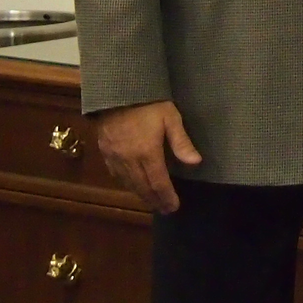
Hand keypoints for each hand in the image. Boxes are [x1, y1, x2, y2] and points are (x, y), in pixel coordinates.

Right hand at [93, 99, 201, 213]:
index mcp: (147, 154)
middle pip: (143, 187)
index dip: (167, 197)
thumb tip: (196, 163)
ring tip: (152, 202)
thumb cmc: (149, 103)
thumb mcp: (171, 119)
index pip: (159, 183)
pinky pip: (116, 175)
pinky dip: (126, 184)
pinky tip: (132, 185)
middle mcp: (129, 160)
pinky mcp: (106, 152)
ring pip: (128, 183)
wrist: (117, 92)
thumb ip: (182, 142)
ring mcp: (115, 157)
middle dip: (155, 200)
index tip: (174, 206)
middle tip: (165, 209)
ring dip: (141, 194)